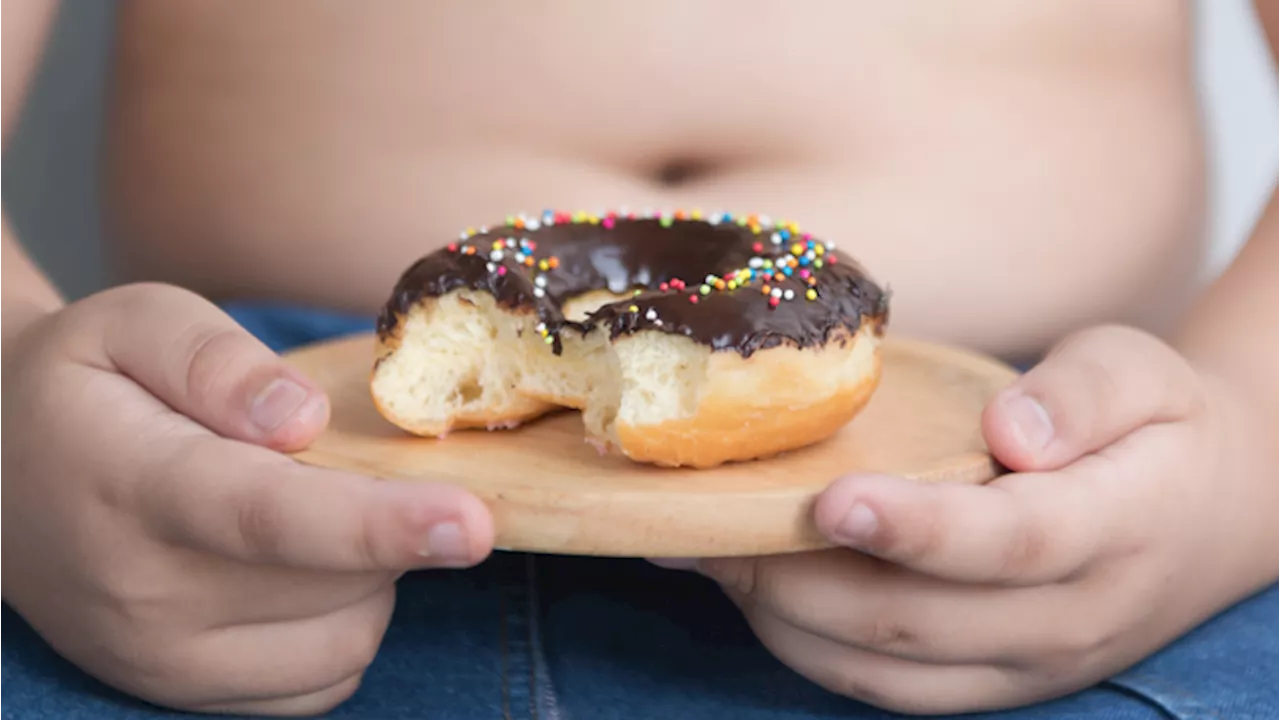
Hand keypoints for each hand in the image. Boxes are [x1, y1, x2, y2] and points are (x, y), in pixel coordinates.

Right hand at [0, 283, 493, 715]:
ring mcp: (163, 662)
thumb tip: (303, 419)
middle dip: (383, 523)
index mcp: (135, 486)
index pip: (269, 518)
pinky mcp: (186, 695)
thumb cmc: (82, 386)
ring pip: (347, 637)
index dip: (379, 523)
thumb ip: (216, 359)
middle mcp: (145, 595)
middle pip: (335, 581)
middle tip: (332, 466)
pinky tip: (304, 572)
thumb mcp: (132, 322)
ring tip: (310, 513)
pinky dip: (344, 625)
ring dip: (369, 576)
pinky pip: (322, 680)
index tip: (473, 523)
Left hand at [673, 325, 1279, 714]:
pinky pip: (889, 689)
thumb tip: (1011, 428)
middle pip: (917, 621)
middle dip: (798, 578)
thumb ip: (1083, 392)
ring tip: (706, 556)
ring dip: (785, 621)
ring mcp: (1028, 666)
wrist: (1211, 515)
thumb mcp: (1142, 372)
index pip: (1005, 544)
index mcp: (1113, 531)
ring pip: (887, 670)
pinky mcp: (994, 685)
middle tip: (708, 525)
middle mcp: (1068, 620)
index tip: (828, 497)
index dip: (914, 529)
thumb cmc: (1158, 428)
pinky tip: (756, 592)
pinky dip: (810, 650)